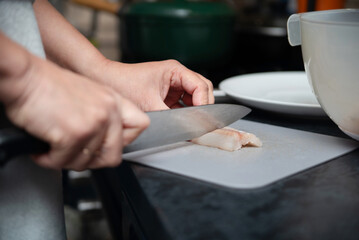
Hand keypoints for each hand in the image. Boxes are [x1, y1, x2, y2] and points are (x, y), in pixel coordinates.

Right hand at [3, 55, 148, 170]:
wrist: (24, 77)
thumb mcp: (88, 94)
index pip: (140, 126)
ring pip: (86, 163)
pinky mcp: (75, 134)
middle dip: (91, 162)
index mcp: (114, 100)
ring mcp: (94, 123)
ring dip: (66, 160)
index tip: (109, 146)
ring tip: (54, 147)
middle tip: (75, 155)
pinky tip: (43, 149)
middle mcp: (108, 111)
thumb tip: (103, 141)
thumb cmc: (49, 85)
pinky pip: (64, 162)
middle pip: (114, 155)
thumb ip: (103, 114)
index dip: (124, 142)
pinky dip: (49, 160)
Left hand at [96, 60, 213, 110]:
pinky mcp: (166, 93)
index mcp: (175, 70)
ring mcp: (172, 84)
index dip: (204, 103)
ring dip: (194, 109)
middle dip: (202, 105)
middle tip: (199, 120)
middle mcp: (176, 75)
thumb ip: (171, 116)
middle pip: (202, 89)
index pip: (201, 86)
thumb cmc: (123, 84)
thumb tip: (186, 127)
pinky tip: (180, 120)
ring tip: (190, 121)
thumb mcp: (150, 104)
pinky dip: (185, 111)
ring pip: (194, 96)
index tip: (201, 117)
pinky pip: (183, 102)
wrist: (106, 82)